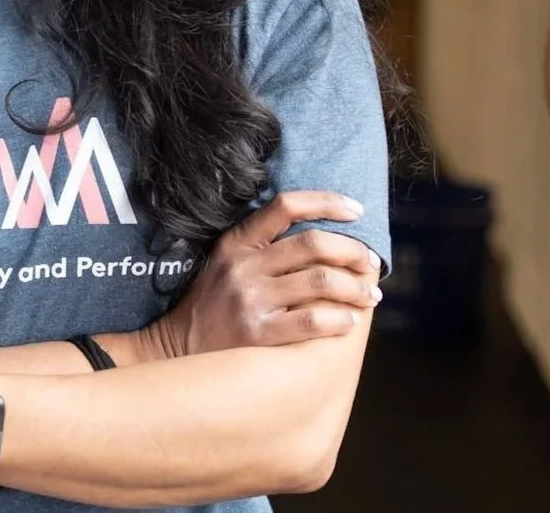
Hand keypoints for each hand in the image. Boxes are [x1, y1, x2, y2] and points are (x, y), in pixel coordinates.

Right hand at [144, 190, 381, 359]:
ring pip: (320, 281)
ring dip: (355, 287)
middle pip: (313, 244)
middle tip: (370, 263)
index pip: (286, 205)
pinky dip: (340, 320)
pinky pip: (312, 321)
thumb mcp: (226, 261)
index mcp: (237, 241)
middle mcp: (244, 266)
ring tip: (369, 296)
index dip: (327, 202)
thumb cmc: (213, 303)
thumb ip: (263, 245)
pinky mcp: (258, 334)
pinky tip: (350, 322)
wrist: (179, 348)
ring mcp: (251, 300)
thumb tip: (324, 235)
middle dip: (353, 251)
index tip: (357, 210)